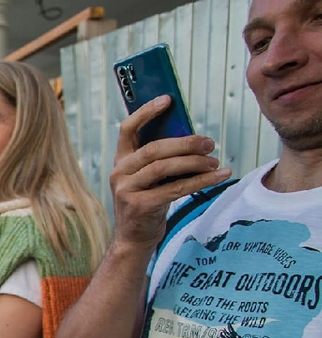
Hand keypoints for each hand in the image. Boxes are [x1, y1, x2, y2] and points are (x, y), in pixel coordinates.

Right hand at [110, 95, 230, 250]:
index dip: (146, 112)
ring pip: (164, 167)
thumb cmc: (148, 202)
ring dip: (194, 162)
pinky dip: (201, 181)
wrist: (135, 238)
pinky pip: (175, 188)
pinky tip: (219, 176)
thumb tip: (193, 139)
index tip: (168, 99)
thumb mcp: (150, 178)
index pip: (128, 129)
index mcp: (121, 160)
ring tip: (214, 161)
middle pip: (153, 149)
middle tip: (209, 143)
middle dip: (185, 143)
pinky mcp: (139, 205)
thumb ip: (161, 158)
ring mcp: (126, 190)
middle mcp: (119, 173)